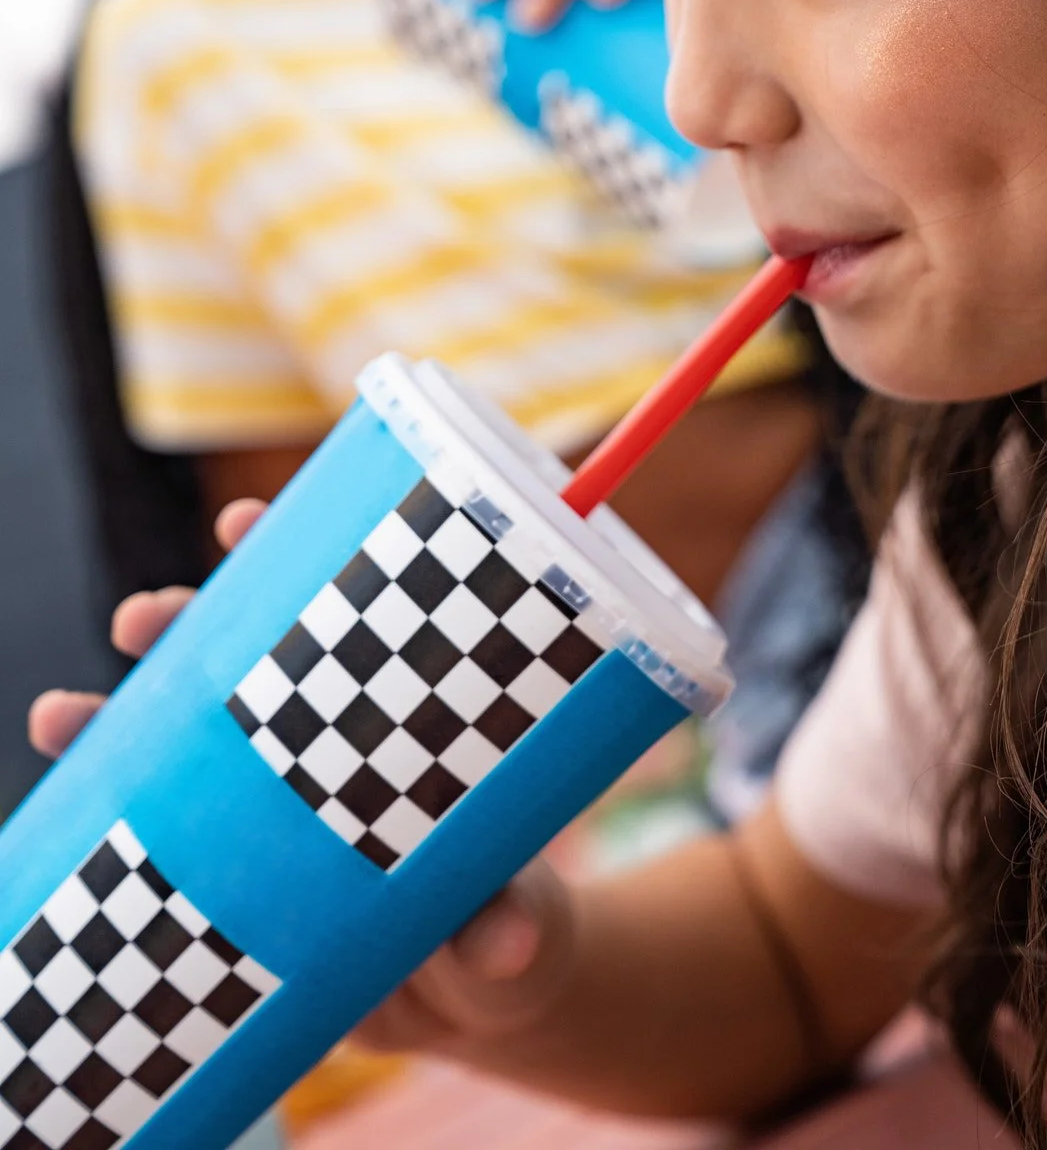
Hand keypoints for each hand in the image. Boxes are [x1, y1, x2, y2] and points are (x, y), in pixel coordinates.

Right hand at [28, 493, 579, 1060]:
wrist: (474, 1005)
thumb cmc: (506, 920)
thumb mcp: (512, 917)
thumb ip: (508, 923)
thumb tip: (511, 945)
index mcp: (392, 706)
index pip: (335, 606)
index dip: (283, 554)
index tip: (240, 522)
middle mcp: (322, 739)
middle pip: (239, 658)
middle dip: (180, 623)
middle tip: (144, 618)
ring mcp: (269, 806)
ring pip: (174, 737)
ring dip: (111, 717)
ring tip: (61, 717)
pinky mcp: (234, 879)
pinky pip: (154, 829)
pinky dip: (96, 805)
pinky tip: (55, 792)